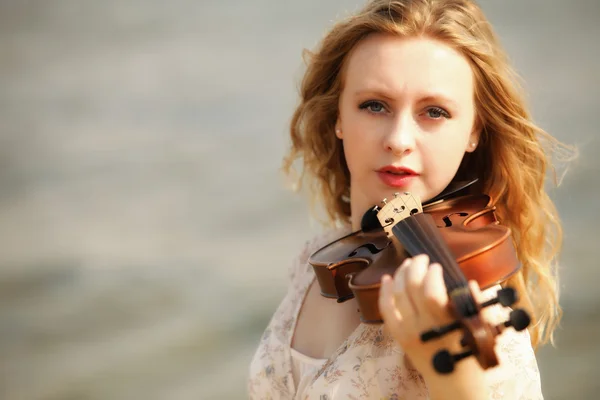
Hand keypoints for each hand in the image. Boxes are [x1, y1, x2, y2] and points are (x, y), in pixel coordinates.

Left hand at [378, 254, 488, 398]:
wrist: (452, 384)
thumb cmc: (469, 356)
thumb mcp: (480, 331)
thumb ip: (475, 305)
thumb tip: (469, 282)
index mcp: (445, 324)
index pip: (430, 292)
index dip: (431, 274)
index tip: (437, 266)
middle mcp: (422, 326)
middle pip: (410, 287)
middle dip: (415, 266)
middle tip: (422, 258)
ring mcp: (406, 331)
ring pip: (396, 294)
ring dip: (401, 274)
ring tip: (408, 263)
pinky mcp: (397, 336)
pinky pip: (385, 309)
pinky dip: (384, 291)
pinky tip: (388, 278)